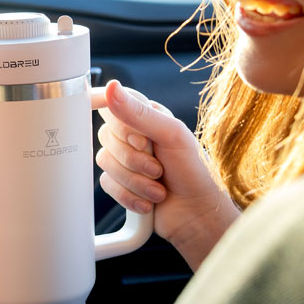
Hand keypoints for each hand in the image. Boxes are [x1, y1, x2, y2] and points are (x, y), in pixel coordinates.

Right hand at [93, 79, 238, 268]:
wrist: (199, 216)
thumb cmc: (195, 172)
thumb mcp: (172, 135)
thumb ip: (139, 112)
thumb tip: (112, 88)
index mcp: (146, 116)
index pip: (112, 104)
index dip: (120, 125)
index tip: (137, 140)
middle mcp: (133, 135)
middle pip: (106, 136)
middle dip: (134, 160)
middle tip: (159, 168)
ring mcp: (125, 160)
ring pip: (105, 162)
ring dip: (135, 181)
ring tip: (158, 189)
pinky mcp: (120, 182)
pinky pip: (106, 184)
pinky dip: (129, 196)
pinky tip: (149, 201)